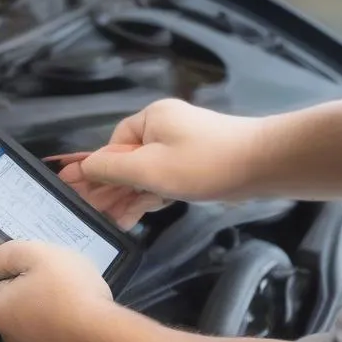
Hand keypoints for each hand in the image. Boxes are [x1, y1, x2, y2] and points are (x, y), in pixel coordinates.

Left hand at [0, 241, 115, 341]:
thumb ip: (7, 254)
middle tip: (63, 281)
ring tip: (79, 299)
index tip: (44, 269)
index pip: (2, 283)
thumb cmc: (66, 290)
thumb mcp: (36, 254)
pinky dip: (68, 328)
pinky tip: (85, 319)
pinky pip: (58, 337)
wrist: (100, 338)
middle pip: (21, 303)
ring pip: (40, 321)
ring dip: (55, 310)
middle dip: (38, 291)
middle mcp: (8, 337)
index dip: (23, 271)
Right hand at [49, 99, 263, 229]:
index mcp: (150, 119)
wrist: (264, 164)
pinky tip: (134, 216)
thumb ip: (113, 169)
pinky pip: (164, 179)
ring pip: (146, 173)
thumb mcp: (150, 168)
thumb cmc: (206, 163)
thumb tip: (85, 167)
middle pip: (127, 160)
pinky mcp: (196, 164)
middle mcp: (164, 128)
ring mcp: (182, 146)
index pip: (113, 145)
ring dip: (128, 197)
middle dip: (110, 188)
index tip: (78, 192)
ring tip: (107, 222)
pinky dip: (151, 196)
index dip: (96, 171)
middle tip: (89, 214)